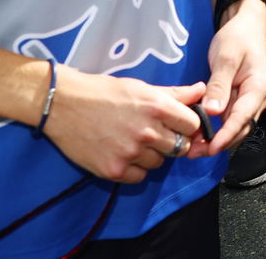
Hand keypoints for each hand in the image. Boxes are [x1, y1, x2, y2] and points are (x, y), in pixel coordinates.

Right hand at [41, 68, 208, 183]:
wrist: (64, 105)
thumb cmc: (104, 92)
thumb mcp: (142, 87)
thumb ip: (175, 93)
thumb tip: (201, 90)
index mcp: (158, 107)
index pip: (192, 125)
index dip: (187, 125)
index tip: (178, 125)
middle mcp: (147, 132)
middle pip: (179, 147)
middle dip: (171, 141)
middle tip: (154, 134)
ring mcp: (130, 153)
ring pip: (159, 163)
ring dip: (152, 155)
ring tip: (134, 141)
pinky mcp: (114, 170)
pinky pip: (139, 177)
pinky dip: (135, 169)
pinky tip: (122, 153)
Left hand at [199, 0, 265, 155]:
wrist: (246, 26)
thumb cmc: (237, 38)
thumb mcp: (225, 58)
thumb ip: (219, 85)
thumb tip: (211, 112)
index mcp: (258, 87)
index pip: (242, 117)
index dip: (226, 135)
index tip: (210, 148)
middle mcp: (258, 98)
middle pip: (241, 128)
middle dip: (219, 143)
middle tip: (193, 152)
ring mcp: (250, 100)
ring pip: (236, 126)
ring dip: (217, 139)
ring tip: (193, 147)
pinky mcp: (241, 100)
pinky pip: (230, 119)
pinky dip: (217, 128)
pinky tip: (200, 133)